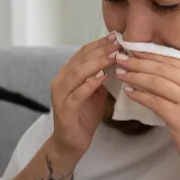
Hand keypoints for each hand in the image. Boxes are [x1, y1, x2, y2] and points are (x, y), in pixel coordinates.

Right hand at [50, 33, 119, 159]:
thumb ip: (102, 76)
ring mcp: (60, 95)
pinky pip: (77, 94)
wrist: (71, 142)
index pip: (83, 52)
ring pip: (77, 73)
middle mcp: (60, 80)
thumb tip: (118, 59)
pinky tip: (102, 77)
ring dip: (96, 63)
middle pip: (80, 59)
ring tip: (113, 57)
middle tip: (118, 43)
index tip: (117, 36)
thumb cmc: (84, 116)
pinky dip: (89, 84)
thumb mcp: (96, 92)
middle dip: (100, 50)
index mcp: (68, 74)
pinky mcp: (64, 109)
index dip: (100, 43)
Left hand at [113, 52, 179, 178]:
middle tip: (120, 58)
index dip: (151, 54)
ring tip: (120, 73)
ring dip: (135, 76)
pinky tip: (128, 92)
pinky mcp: (179, 117)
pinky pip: (154, 101)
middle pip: (162, 68)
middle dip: (138, 62)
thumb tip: (157, 73)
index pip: (173, 60)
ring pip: (156, 82)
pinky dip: (139, 95)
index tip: (133, 49)